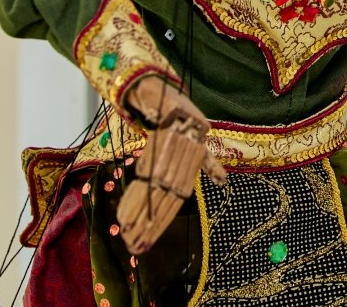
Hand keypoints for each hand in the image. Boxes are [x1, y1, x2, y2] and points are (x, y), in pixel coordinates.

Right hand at [115, 78, 227, 254]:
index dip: (160, 224)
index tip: (146, 242)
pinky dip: (133, 193)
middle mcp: (181, 165)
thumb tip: (223, 182)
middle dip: (146, 227)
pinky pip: (145, 174)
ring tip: (125, 234)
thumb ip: (209, 164)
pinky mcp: (158, 145)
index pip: (174, 202)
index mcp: (190, 167)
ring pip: (152, 192)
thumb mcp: (201, 144)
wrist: (172, 100)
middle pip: (162, 202)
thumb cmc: (187, 125)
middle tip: (133, 246)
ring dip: (136, 216)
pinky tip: (122, 210)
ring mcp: (170, 157)